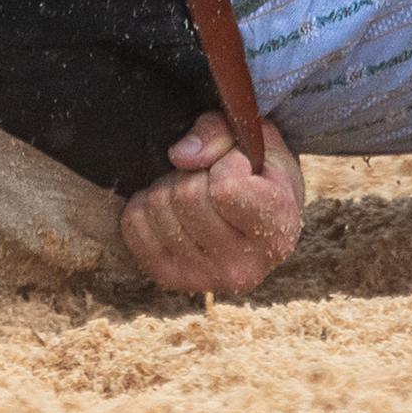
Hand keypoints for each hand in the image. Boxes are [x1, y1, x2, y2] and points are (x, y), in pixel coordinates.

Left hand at [120, 112, 304, 295]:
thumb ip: (221, 134)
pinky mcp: (168, 277)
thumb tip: (180, 156)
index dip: (228, 162)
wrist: (256, 219)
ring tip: (195, 195)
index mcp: (277, 230)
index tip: (241, 167)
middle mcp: (243, 268)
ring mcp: (203, 278)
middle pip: (187, 195)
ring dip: (170, 186)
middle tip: (212, 179)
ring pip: (158, 205)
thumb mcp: (257, 140)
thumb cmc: (259, 173)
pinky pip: (133, 222)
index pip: (226, 188)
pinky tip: (174, 210)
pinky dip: (145, 203)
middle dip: (194, 172)